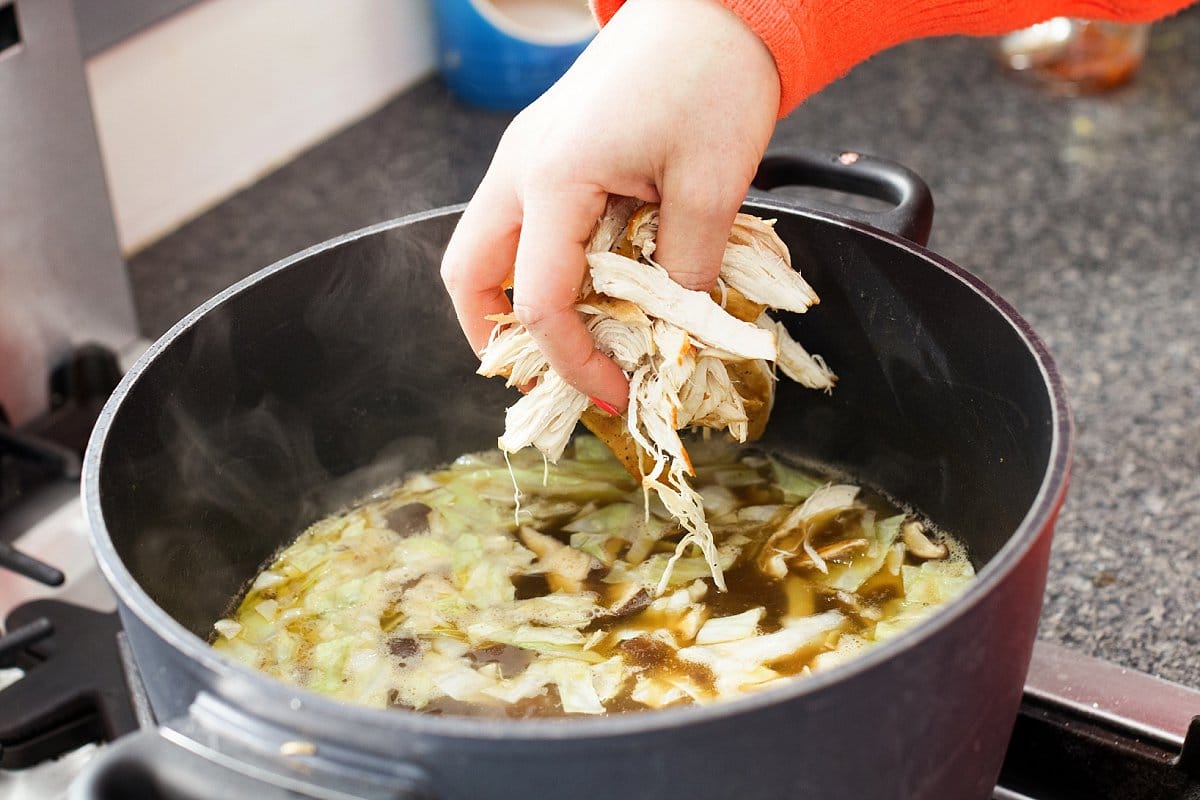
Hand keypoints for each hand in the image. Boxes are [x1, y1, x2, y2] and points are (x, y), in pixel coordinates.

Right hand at [440, 0, 779, 410]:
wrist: (711, 4)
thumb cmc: (712, 77)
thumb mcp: (712, 186)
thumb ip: (685, 270)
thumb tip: (670, 332)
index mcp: (554, 177)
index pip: (537, 301)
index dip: (572, 362)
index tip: (614, 393)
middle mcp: (520, 167)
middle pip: (467, 273)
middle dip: (496, 337)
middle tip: (550, 374)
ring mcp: (526, 154)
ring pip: (485, 246)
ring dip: (515, 300)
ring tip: (573, 336)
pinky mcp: (546, 148)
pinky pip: (519, 221)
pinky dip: (539, 264)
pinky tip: (592, 281)